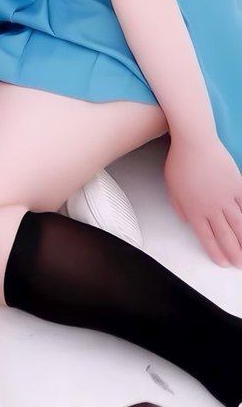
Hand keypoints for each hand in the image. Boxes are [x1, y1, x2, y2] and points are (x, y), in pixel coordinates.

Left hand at [164, 135, 241, 266]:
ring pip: (239, 225)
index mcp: (194, 210)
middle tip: (239, 265)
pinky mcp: (237, 185)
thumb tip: (187, 221)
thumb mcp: (172, 188)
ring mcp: (226, 197)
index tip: (222, 262)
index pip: (206, 237)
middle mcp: (211, 207)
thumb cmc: (180, 161)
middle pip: (225, 235)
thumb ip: (180, 207)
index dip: (215, 251)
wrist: (194, 141)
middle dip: (233, 253)